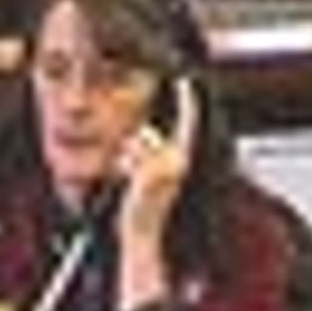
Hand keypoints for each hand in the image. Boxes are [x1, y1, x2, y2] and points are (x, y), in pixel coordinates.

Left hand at [114, 95, 198, 269]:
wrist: (143, 230)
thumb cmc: (146, 203)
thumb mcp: (153, 173)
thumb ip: (152, 153)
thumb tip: (140, 135)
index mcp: (181, 160)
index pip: (187, 125)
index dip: (187, 102)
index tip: (184, 80)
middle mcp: (177, 161)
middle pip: (145, 134)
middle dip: (134, 150)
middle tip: (137, 177)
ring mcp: (163, 167)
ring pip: (133, 144)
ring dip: (127, 160)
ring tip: (134, 183)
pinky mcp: (148, 173)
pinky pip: (127, 156)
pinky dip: (124, 166)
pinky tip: (130, 186)